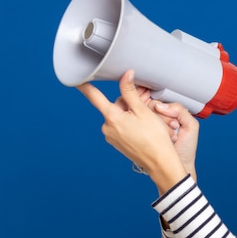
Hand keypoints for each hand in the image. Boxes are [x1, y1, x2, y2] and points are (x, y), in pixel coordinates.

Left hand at [78, 70, 190, 194]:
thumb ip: (130, 92)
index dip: (85, 86)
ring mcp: (112, 137)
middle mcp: (107, 128)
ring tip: (146, 123)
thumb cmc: (154, 138)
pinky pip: (121, 127)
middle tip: (145, 107)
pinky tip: (142, 130)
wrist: (159, 162)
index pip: (94, 97)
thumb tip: (126, 75)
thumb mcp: (143, 111)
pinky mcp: (117, 143)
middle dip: (128, 104)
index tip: (77, 80)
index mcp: (112, 118)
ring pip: (119, 117)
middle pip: (114, 106)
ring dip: (130, 115)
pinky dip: (130, 125)